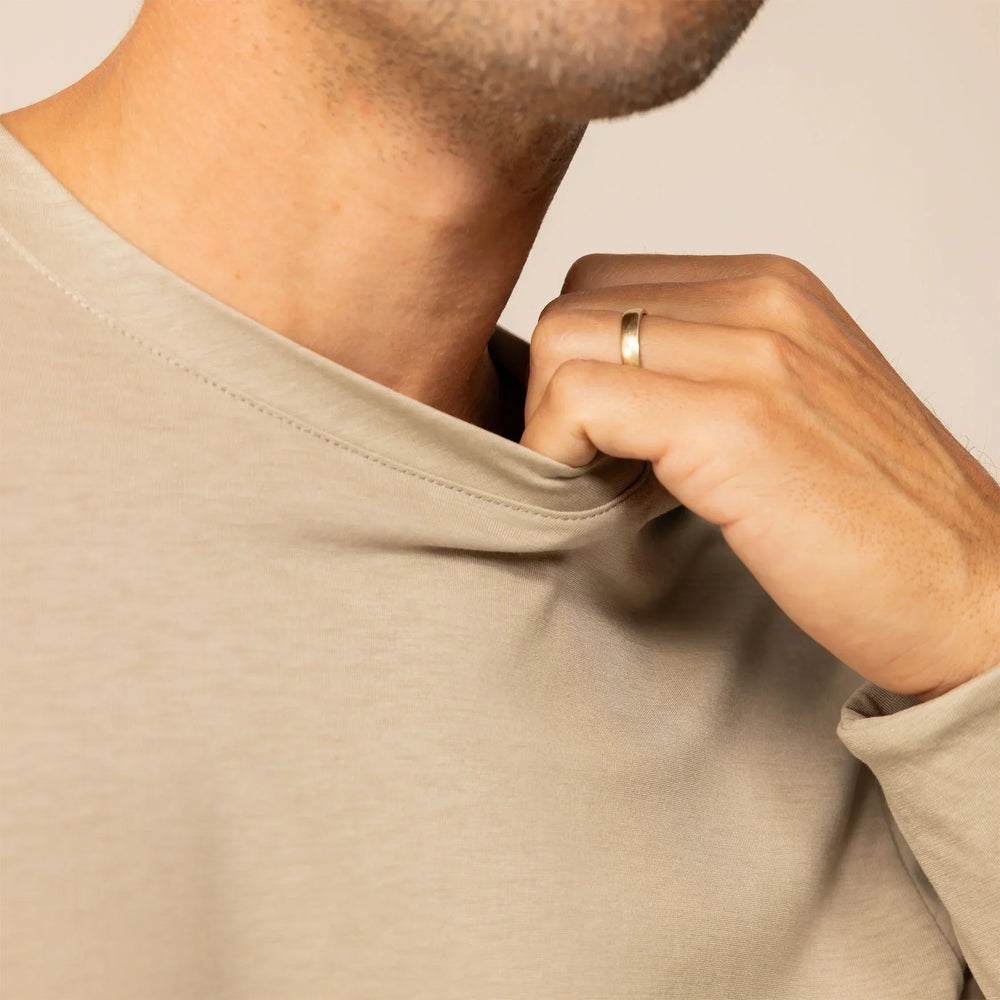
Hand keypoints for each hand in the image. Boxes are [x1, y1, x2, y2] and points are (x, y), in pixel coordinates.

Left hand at [518, 253, 999, 701]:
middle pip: (574, 301)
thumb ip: (702, 378)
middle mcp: (762, 298)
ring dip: (552, 420)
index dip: (580, 361)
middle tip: (584, 461)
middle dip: (553, 387)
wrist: (969, 595)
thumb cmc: (873, 522)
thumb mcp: (785, 411)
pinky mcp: (734, 422)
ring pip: (561, 340)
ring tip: (596, 481)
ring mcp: (752, 352)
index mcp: (772, 289)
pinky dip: (558, 452)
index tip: (593, 434)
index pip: (609, 283)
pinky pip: (579, 401)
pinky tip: (597, 500)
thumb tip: (598, 400)